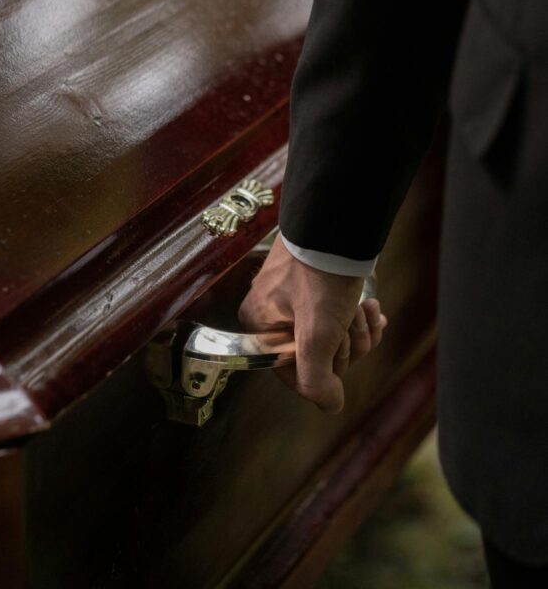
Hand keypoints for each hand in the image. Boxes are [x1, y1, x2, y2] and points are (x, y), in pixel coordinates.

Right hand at [237, 233, 387, 412]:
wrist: (337, 224)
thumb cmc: (321, 276)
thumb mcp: (317, 334)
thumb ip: (316, 380)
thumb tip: (329, 406)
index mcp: (259, 327)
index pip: (295, 375)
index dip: (326, 369)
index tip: (338, 346)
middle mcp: (271, 315)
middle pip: (317, 357)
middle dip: (346, 344)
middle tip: (351, 319)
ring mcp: (294, 302)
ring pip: (333, 340)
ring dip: (356, 329)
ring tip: (364, 307)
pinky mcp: (315, 289)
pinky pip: (338, 320)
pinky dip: (359, 318)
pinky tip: (372, 307)